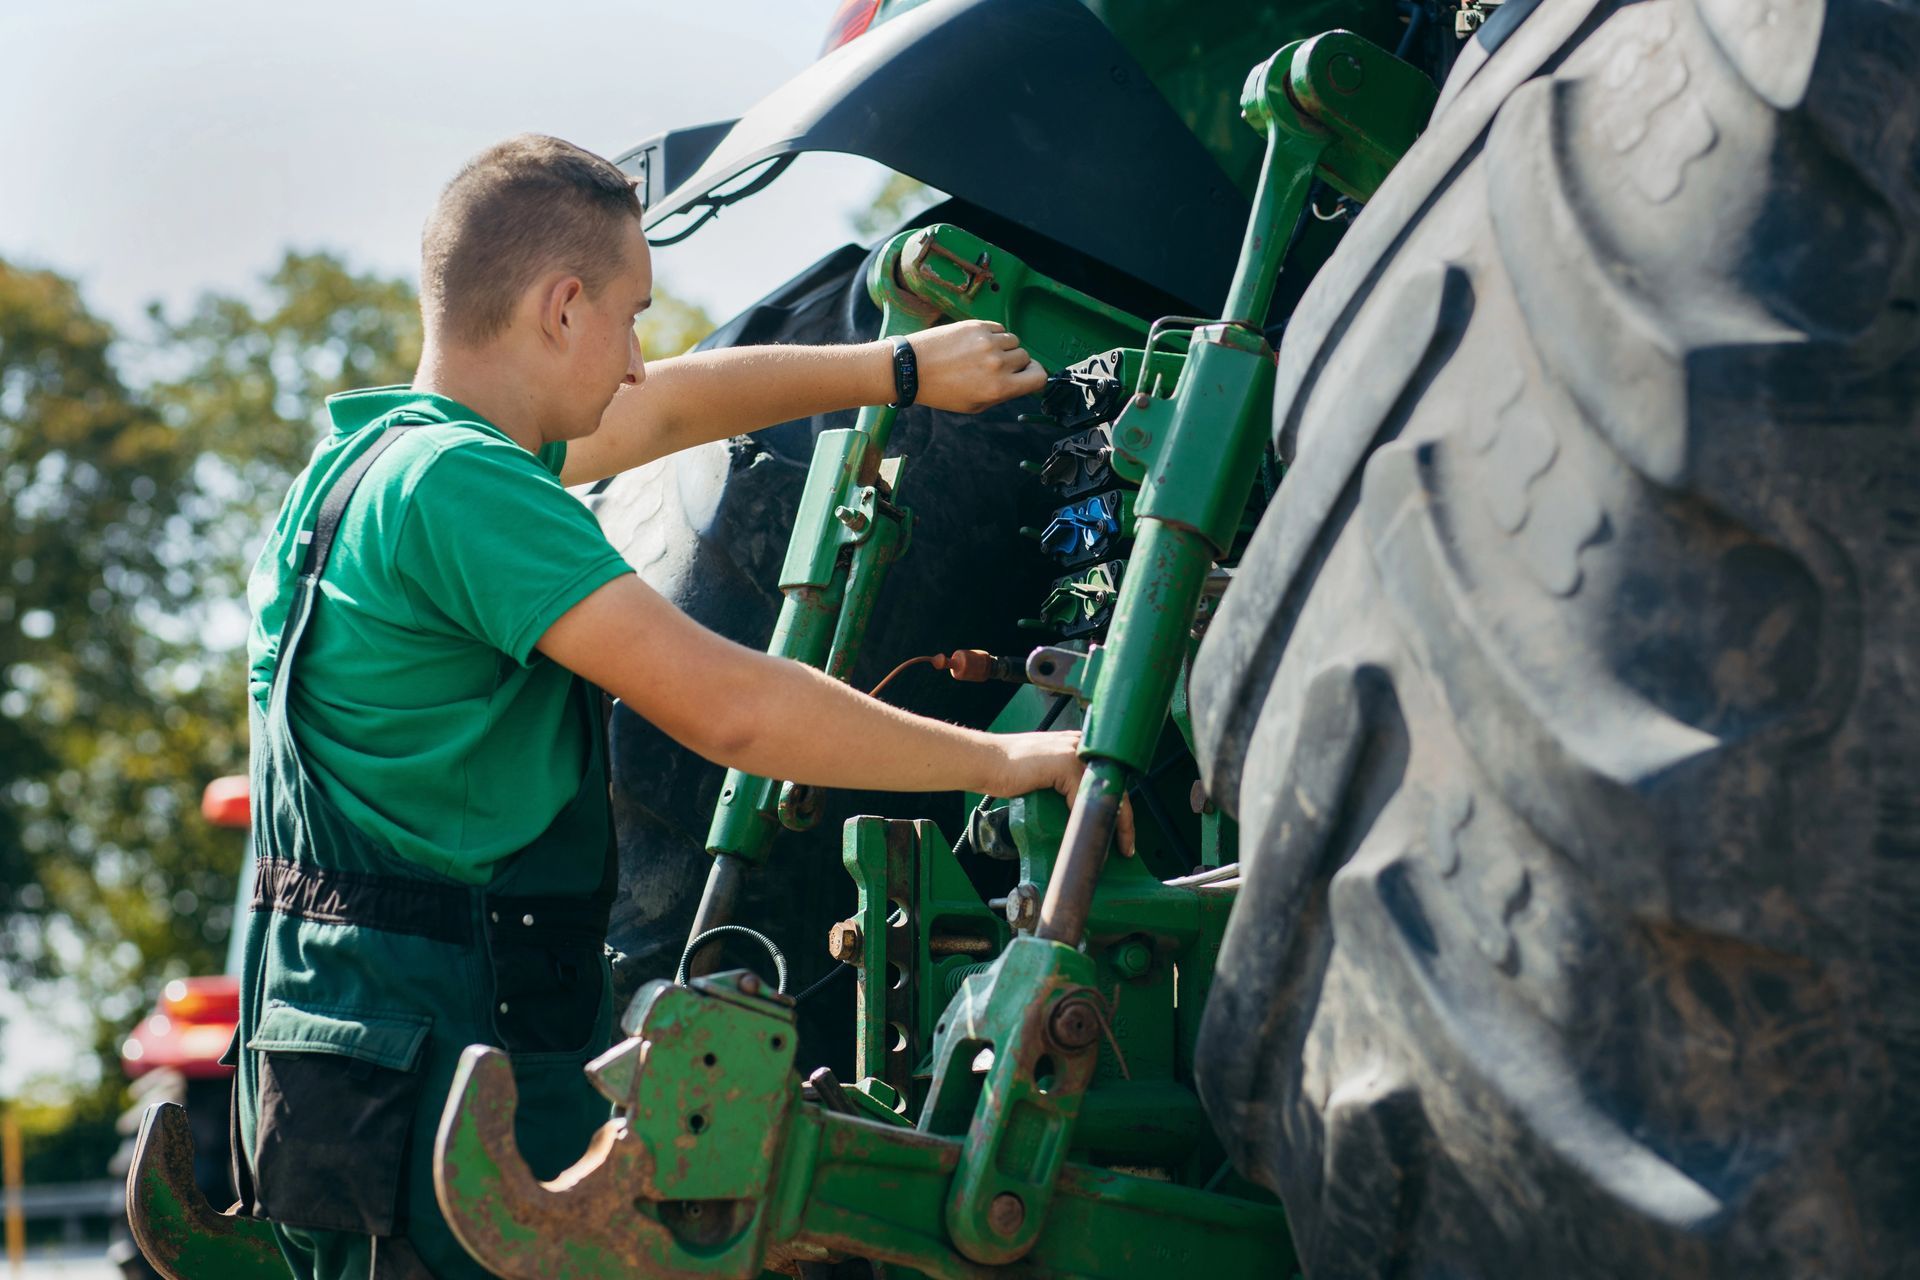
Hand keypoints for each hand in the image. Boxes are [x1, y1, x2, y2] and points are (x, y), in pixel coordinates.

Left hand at [902, 320, 1046, 413]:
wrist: (912, 368)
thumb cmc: (941, 390)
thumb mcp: (974, 405)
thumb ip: (1002, 394)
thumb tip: (1022, 381)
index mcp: (999, 388)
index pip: (1040, 377)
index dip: (1035, 376)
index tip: (1027, 375)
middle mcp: (997, 364)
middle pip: (1026, 357)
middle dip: (1015, 362)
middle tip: (994, 367)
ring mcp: (988, 342)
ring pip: (1013, 340)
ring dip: (1004, 347)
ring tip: (983, 354)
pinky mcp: (977, 326)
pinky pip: (999, 328)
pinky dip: (993, 335)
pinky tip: (976, 343)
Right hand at [986, 730, 1137, 855]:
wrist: (986, 762)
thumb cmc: (1009, 771)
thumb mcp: (1047, 773)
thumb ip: (1066, 781)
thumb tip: (1081, 811)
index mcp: (1080, 746)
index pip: (1111, 778)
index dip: (1120, 805)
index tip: (1124, 830)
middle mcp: (1082, 746)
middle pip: (1116, 784)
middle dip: (1125, 818)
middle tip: (1127, 844)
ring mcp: (1075, 753)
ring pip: (1106, 792)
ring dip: (1115, 823)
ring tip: (1118, 846)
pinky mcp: (1064, 764)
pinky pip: (1085, 797)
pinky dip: (1089, 821)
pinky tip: (1089, 836)